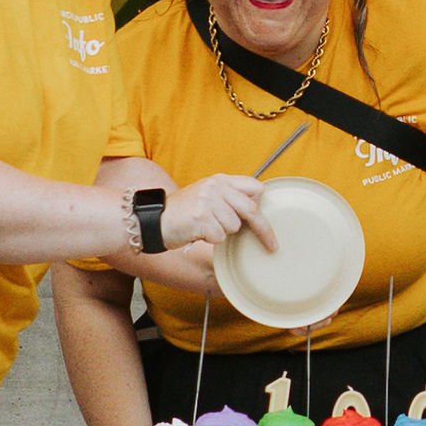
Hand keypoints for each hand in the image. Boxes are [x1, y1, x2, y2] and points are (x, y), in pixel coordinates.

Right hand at [161, 173, 275, 251]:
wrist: (153, 220)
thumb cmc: (182, 213)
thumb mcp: (206, 196)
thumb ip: (228, 198)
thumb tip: (257, 208)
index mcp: (219, 180)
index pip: (254, 187)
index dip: (261, 204)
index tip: (268, 219)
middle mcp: (215, 187)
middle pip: (251, 209)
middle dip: (264, 230)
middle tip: (272, 245)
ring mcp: (208, 202)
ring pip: (234, 226)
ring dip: (223, 233)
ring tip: (205, 227)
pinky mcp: (201, 218)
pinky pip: (220, 237)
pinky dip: (211, 240)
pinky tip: (197, 233)